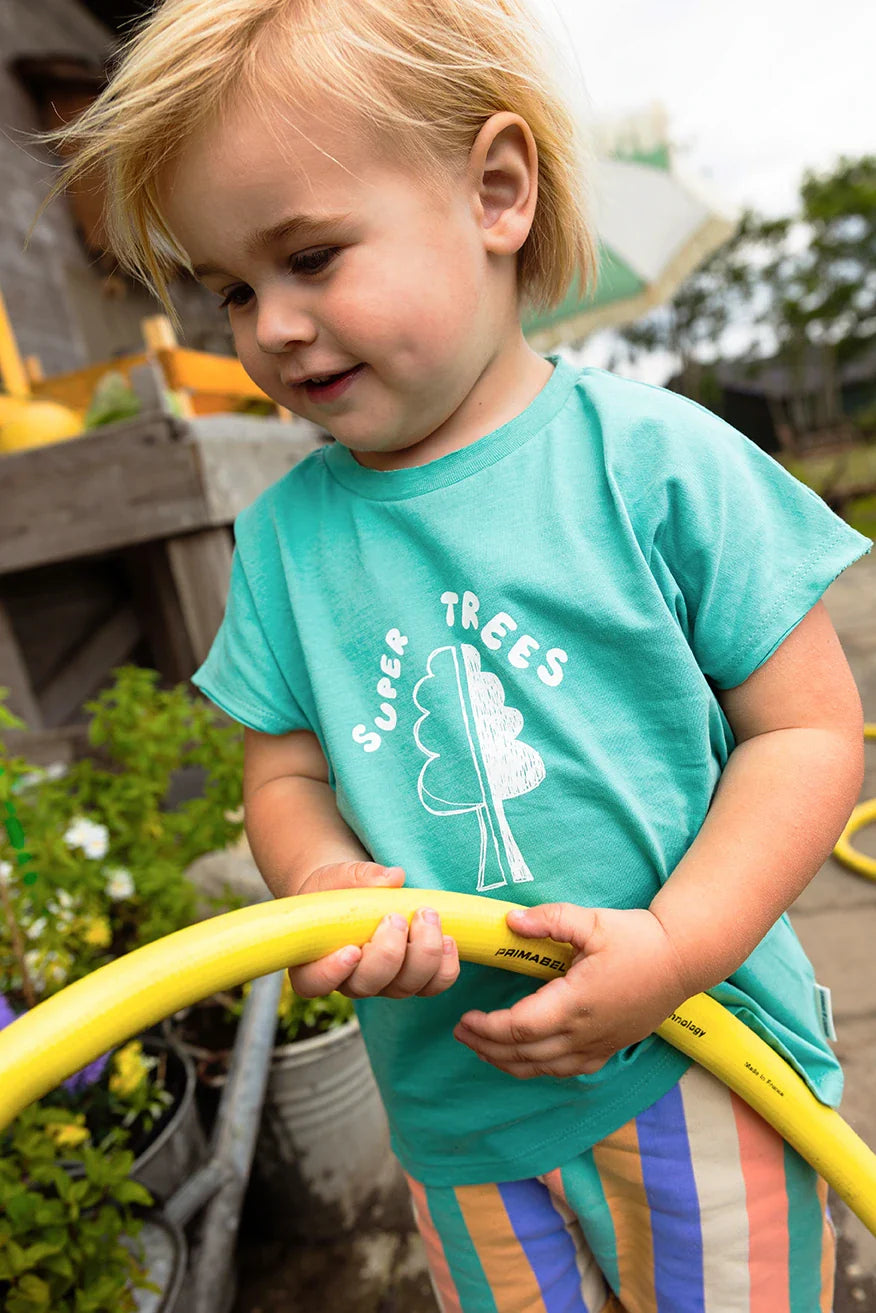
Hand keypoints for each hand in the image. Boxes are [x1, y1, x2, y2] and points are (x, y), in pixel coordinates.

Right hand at [288, 861, 459, 1000]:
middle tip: (396, 917)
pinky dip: (446, 967)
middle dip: (388, 953)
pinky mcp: (412, 979)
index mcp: (314, 962)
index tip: (351, 950)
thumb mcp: (337, 877)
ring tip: (427, 916)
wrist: (355, 893)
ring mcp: (383, 984)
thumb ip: (357, 878)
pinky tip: (449, 938)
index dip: (332, 973)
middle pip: (368, 985)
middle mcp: (349, 981)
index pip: (314, 983)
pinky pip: (433, 986)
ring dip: (422, 954)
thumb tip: (393, 877)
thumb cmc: (336, 888)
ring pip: (404, 987)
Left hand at [453, 904, 689, 1078]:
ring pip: (543, 1069)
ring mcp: (598, 1045)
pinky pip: (566, 1070)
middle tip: (462, 1034)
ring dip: (508, 1062)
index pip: (519, 1027)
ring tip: (483, 1049)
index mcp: (576, 1002)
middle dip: (487, 1047)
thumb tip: (510, 922)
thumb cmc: (637, 938)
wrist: (682, 960)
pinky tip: (524, 1059)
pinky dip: (538, 1069)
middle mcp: (584, 1032)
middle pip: (524, 1054)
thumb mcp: (591, 920)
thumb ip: (548, 920)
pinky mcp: (609, 1048)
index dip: (487, 1029)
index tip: (465, 1019)